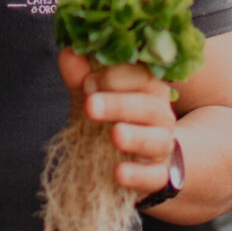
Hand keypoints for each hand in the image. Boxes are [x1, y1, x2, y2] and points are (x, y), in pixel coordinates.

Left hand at [57, 48, 175, 197]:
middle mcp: (160, 114)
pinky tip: (119, 173)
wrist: (128, 156)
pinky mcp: (159, 175)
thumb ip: (79, 75)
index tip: (88, 82)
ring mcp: (162, 145)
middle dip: (119, 104)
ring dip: (136, 137)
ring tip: (115, 135)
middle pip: (149, 106)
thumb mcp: (90, 95)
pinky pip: (155, 176)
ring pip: (157, 140)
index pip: (141, 75)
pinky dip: (139, 175)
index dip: (114, 77)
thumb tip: (69, 53)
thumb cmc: (107, 116)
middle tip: (90, 105)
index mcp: (147, 87)